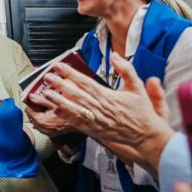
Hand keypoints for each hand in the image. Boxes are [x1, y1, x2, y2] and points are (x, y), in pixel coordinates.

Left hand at [24, 101, 76, 137]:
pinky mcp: (51, 131)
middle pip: (32, 114)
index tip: (35, 96)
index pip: (28, 109)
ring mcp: (46, 131)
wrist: (82, 122)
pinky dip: (45, 116)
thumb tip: (31, 96)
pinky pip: (43, 122)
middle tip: (41, 98)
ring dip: (40, 111)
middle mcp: (42, 128)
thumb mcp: (55, 103)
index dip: (32, 101)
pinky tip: (51, 111)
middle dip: (36, 106)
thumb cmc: (70, 113)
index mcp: (41, 121)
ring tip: (47, 104)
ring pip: (37, 118)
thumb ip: (41, 99)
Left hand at [33, 54, 174, 169]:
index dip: (71, 73)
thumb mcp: (137, 87)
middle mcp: (99, 108)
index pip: (85, 82)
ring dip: (58, 101)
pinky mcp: (93, 130)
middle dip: (59, 85)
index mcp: (108, 96)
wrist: (145, 135)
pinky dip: (65, 116)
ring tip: (45, 93)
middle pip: (75, 94)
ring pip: (73, 109)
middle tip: (47, 77)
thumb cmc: (141, 111)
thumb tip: (115, 56)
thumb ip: (126, 69)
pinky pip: (76, 122)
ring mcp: (95, 120)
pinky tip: (55, 110)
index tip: (59, 66)